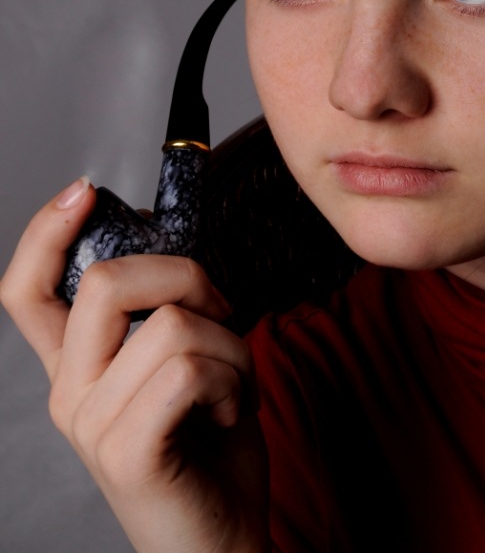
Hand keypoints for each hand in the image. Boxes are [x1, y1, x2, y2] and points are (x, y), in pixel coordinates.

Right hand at [0, 178, 268, 552]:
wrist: (224, 539)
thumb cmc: (210, 446)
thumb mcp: (184, 364)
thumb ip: (166, 314)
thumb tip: (178, 255)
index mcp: (78, 366)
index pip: (27, 291)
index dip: (44, 232)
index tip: (83, 190)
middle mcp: (69, 392)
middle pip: (109, 282)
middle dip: (188, 277)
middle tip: (221, 316)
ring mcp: (90, 425)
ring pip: (172, 324)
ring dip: (232, 346)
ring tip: (233, 387)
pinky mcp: (125, 451)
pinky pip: (188, 368)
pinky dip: (233, 379)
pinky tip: (230, 414)